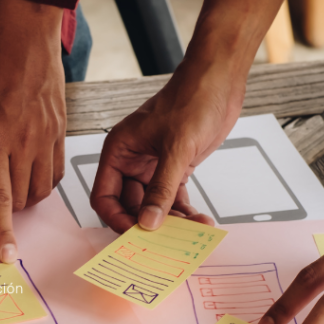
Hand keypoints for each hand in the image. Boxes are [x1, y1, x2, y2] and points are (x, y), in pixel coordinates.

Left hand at [0, 0, 65, 262]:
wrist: (21, 32)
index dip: (1, 232)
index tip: (7, 256)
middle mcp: (23, 143)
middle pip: (21, 199)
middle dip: (7, 211)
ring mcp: (46, 137)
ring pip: (41, 190)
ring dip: (26, 198)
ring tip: (11, 185)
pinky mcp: (61, 129)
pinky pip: (56, 171)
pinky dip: (43, 181)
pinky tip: (30, 172)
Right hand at [91, 55, 245, 231]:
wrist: (219, 82)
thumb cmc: (191, 99)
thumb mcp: (176, 148)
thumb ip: (161, 189)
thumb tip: (148, 222)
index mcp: (118, 152)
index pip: (104, 196)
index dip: (116, 219)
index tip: (135, 234)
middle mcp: (131, 162)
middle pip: (129, 206)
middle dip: (147, 224)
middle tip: (166, 241)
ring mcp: (153, 167)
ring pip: (153, 206)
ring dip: (171, 221)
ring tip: (189, 231)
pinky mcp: (174, 168)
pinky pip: (173, 199)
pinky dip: (184, 212)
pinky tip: (198, 221)